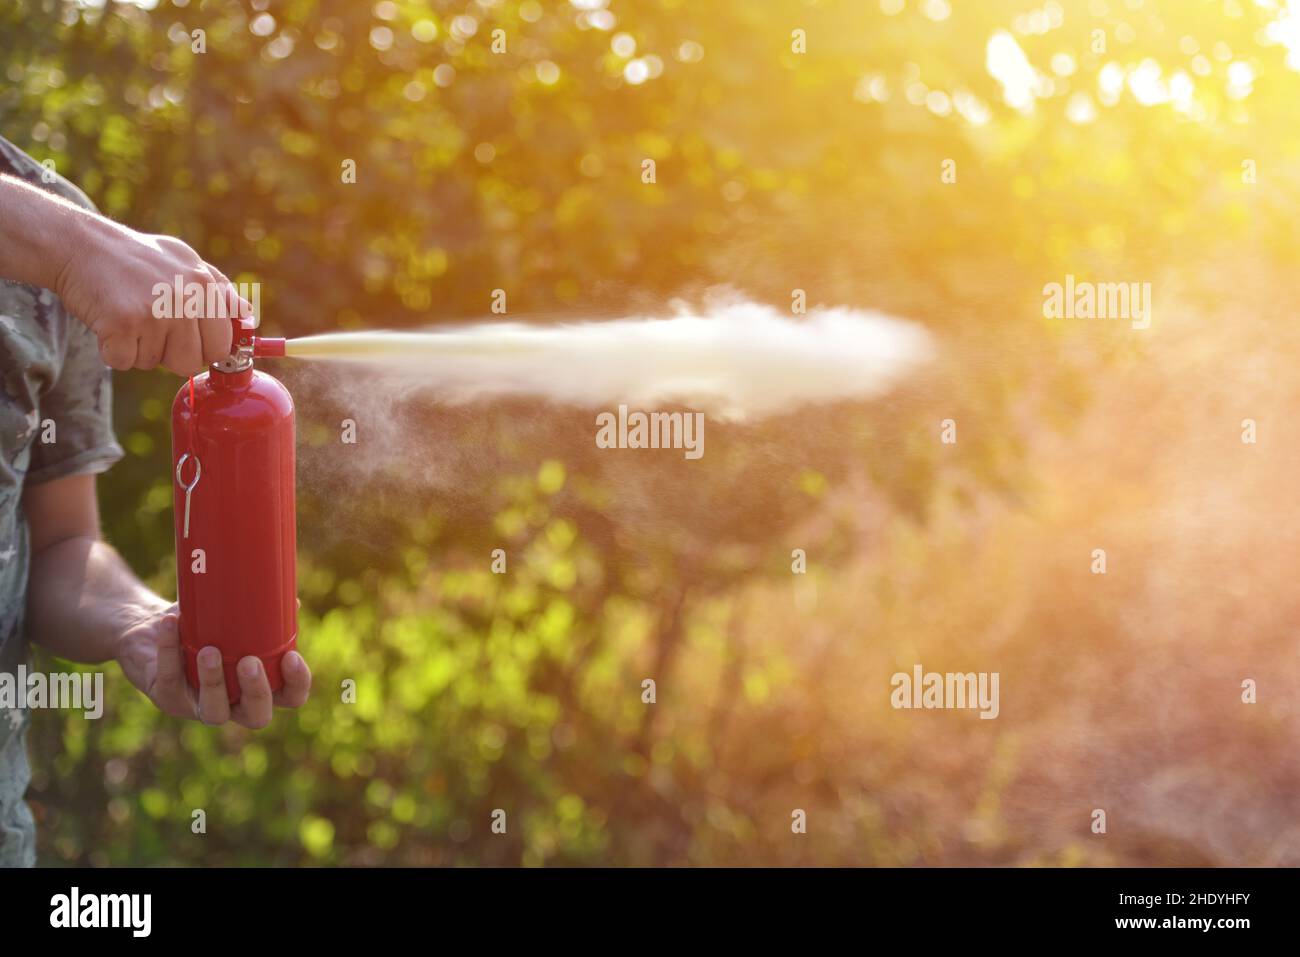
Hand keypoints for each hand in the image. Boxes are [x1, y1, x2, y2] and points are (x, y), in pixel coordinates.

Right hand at [54, 213, 251, 374]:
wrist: (80, 245)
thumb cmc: (135, 258)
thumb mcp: (185, 261)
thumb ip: (218, 289)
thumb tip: (247, 315)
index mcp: (206, 285)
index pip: (222, 345)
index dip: (202, 349)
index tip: (185, 341)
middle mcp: (187, 298)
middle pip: (191, 362)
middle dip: (171, 355)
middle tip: (150, 327)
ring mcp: (157, 312)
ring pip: (155, 363)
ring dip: (139, 349)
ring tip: (128, 317)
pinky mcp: (124, 323)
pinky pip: (125, 362)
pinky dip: (113, 350)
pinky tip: (108, 322)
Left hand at [116, 604, 310, 728]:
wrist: (151, 628)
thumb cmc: (202, 624)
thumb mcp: (233, 616)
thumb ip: (261, 613)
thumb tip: (292, 602)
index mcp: (257, 685)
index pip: (290, 697)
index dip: (297, 684)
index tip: (291, 656)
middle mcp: (233, 703)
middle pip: (256, 716)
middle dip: (256, 692)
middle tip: (249, 662)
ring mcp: (199, 705)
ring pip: (213, 711)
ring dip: (214, 682)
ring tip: (210, 650)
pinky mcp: (166, 697)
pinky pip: (170, 678)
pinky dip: (170, 649)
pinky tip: (171, 623)